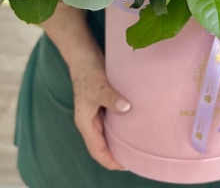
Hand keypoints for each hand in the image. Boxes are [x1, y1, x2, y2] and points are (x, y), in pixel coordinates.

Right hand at [70, 49, 131, 170]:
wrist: (83, 54)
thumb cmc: (88, 71)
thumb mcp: (100, 86)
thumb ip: (112, 99)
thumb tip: (127, 108)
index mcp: (85, 122)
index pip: (97, 150)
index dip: (110, 160)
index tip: (127, 165)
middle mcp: (89, 120)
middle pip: (102, 145)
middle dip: (116, 153)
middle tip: (136, 158)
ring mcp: (95, 112)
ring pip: (107, 133)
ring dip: (119, 140)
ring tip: (136, 145)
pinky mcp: (101, 102)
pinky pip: (111, 121)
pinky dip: (120, 126)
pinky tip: (133, 123)